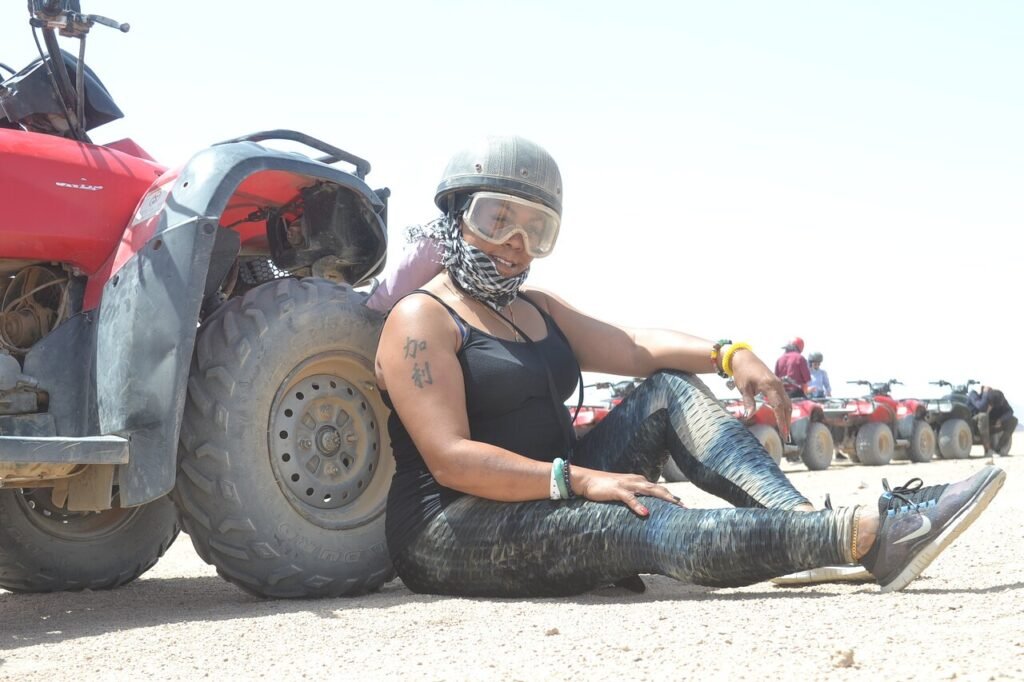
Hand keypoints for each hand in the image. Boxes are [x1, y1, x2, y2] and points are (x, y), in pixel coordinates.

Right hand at [570, 466, 684, 516]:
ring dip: (662, 498)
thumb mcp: (622, 491)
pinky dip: (638, 505)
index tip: (683, 506)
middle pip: (658, 489)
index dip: (671, 497)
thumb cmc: (603, 487)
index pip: (658, 489)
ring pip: (649, 490)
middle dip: (672, 498)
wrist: (586, 479)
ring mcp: (626, 484)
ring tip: (674, 506)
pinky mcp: (617, 490)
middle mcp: (635, 480)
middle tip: (685, 508)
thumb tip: (645, 507)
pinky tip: (645, 512)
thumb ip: (634, 496)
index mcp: (637, 480)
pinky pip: (629, 498)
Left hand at [730, 349, 792, 440]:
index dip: (781, 420)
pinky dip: (784, 408)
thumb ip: (748, 402)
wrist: (743, 357)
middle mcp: (777, 385)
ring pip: (787, 402)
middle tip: (786, 435)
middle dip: (787, 421)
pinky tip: (781, 416)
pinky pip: (784, 398)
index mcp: (770, 386)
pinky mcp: (777, 384)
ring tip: (785, 429)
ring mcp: (778, 384)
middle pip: (787, 406)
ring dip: (787, 415)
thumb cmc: (742, 372)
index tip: (783, 432)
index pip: (779, 406)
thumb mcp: (743, 388)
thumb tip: (749, 416)